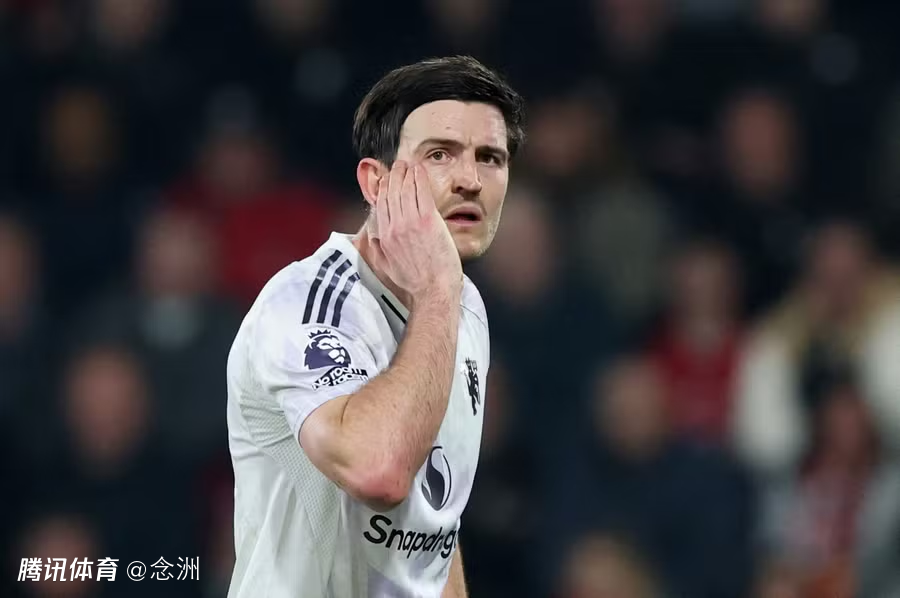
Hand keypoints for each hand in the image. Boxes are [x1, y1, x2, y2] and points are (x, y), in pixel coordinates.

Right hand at [372, 161, 462, 302]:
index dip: (383, 187)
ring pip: (405, 188)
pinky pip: (421, 192)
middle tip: (399, 165)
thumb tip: (371, 237)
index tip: (388, 179)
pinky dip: (419, 178)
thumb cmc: (415, 282)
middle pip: (391, 192)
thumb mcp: (387, 267)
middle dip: (394, 175)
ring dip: (406, 172)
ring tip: (409, 164)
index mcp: (384, 236)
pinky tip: (419, 169)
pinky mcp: (428, 221)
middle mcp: (394, 227)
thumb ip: (378, 250)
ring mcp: (410, 222)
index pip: (380, 204)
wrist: (434, 290)